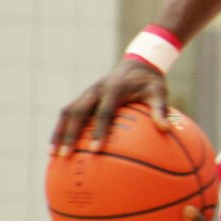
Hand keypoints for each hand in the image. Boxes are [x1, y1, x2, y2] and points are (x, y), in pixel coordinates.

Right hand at [51, 60, 169, 154]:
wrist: (138, 65)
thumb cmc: (150, 83)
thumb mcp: (159, 93)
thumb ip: (161, 110)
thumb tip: (167, 129)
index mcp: (113, 89)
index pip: (103, 112)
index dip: (98, 131)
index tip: (95, 150)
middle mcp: (95, 90)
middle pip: (77, 113)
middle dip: (69, 135)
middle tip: (64, 156)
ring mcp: (86, 93)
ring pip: (67, 113)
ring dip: (59, 133)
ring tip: (53, 155)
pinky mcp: (83, 97)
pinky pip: (68, 113)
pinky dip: (61, 129)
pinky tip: (58, 147)